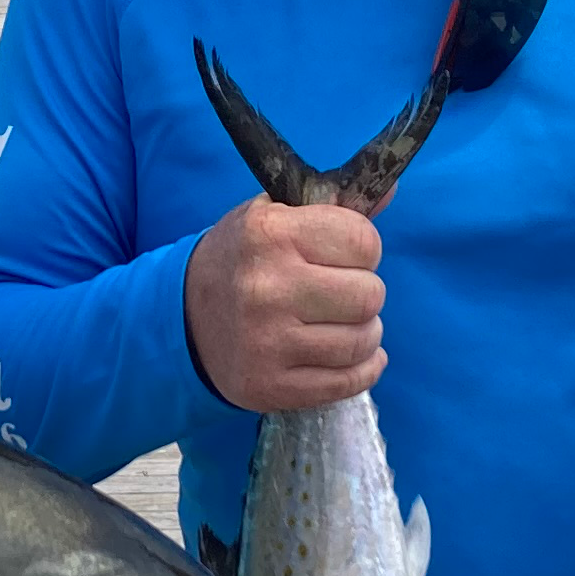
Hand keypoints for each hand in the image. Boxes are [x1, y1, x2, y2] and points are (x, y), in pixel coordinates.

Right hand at [183, 195, 384, 413]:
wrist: (183, 317)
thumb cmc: (242, 259)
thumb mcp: (275, 215)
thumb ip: (334, 204)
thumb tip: (391, 189)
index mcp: (268, 234)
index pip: (363, 241)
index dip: (363, 248)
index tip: (343, 255)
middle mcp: (265, 288)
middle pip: (370, 295)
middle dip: (364, 291)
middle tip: (340, 292)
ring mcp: (267, 343)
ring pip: (363, 340)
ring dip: (364, 332)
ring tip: (340, 323)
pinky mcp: (270, 386)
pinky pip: (348, 381)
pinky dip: (362, 369)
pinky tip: (350, 355)